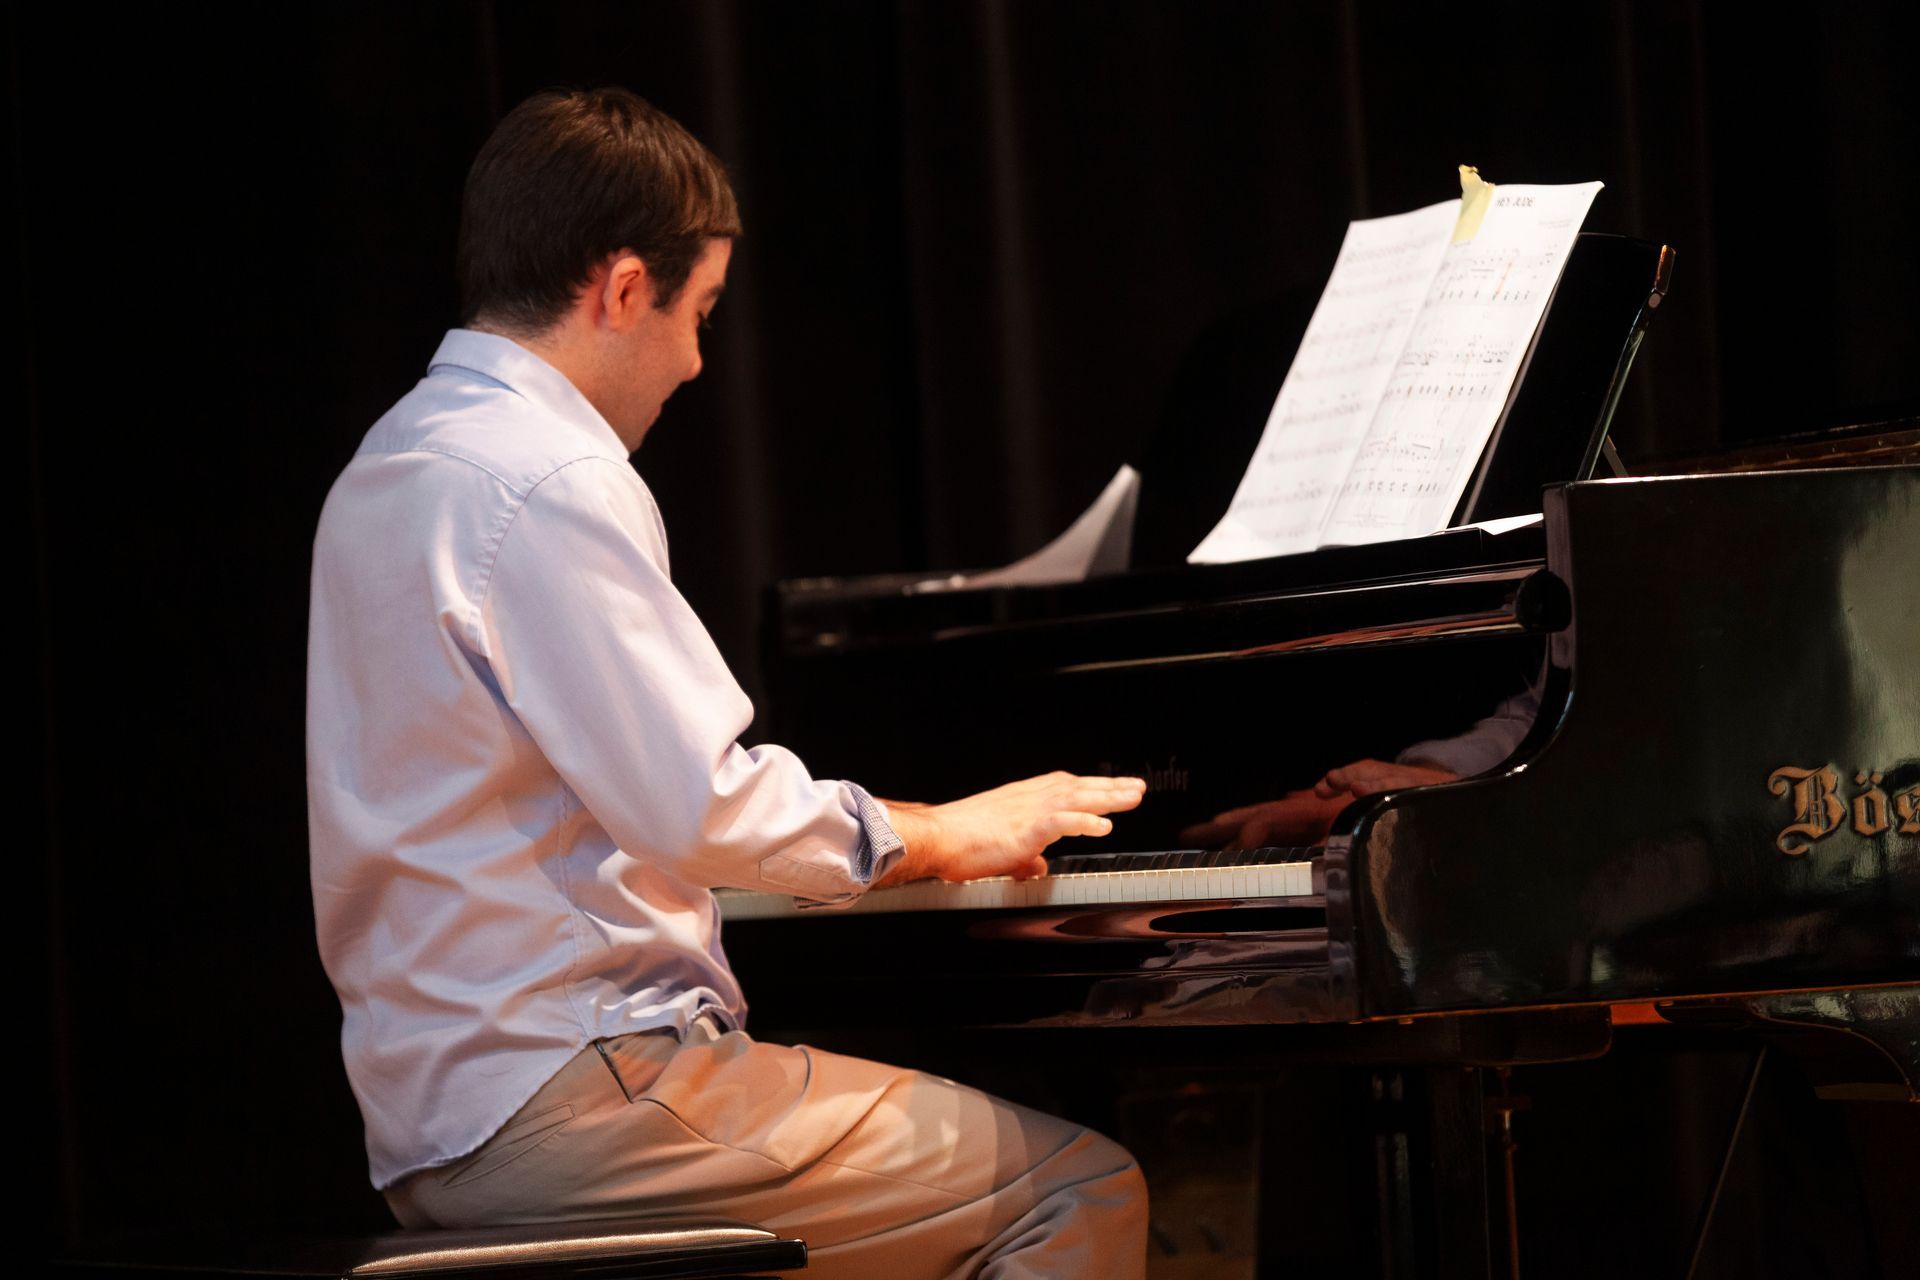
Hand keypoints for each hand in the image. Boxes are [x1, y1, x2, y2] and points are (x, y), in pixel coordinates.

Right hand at [877, 772, 1146, 886]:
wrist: (935, 837)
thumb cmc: (957, 842)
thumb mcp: (999, 850)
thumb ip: (1023, 858)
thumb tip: (1038, 869)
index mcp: (1020, 799)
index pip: (1062, 786)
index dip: (1088, 786)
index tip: (1109, 785)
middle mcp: (1027, 799)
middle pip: (1076, 787)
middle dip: (1109, 786)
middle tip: (1136, 787)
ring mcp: (1027, 811)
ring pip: (1076, 797)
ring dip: (1107, 797)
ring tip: (1133, 798)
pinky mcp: (1025, 829)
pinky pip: (1061, 821)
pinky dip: (1084, 821)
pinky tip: (1104, 825)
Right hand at [1181, 759, 1458, 849]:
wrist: (1451, 790)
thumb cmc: (1433, 792)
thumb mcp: (1409, 787)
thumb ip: (1372, 781)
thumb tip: (1330, 785)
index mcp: (1333, 800)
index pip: (1275, 818)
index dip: (1247, 835)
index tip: (1224, 852)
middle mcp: (1324, 805)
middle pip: (1265, 815)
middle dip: (1227, 825)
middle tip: (1190, 834)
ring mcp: (1328, 813)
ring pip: (1274, 820)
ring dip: (1240, 828)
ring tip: (1208, 836)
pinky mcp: (1337, 822)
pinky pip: (1291, 828)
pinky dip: (1265, 834)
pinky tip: (1252, 842)